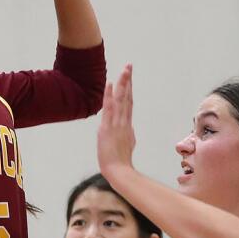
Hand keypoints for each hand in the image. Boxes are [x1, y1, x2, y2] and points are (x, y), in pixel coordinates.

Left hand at [97, 64, 135, 178]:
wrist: (119, 171)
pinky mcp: (109, 126)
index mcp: (127, 126)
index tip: (128, 78)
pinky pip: (110, 107)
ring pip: (121, 99)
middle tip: (129, 66)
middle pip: (127, 97)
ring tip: (125, 69)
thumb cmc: (120, 162)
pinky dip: (110, 95)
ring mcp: (117, 123)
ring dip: (123, 83)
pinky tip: (111, 83)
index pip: (128, 104)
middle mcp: (124, 121)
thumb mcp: (125, 146)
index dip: (128, 90)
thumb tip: (128, 131)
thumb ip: (127, 135)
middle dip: (128, 81)